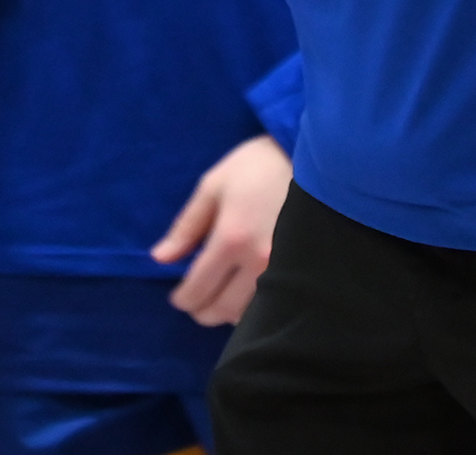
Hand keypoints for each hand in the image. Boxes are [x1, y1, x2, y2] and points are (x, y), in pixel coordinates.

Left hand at [152, 134, 291, 325]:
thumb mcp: (213, 186)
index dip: (183, 299)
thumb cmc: (257, 167)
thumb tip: (160, 258)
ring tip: (222, 297)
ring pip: (249, 315)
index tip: (178, 298)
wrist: (316, 161)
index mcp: (231, 238)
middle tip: (196, 302)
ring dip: (229, 313)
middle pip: (222, 309)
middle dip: (202, 311)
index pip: (198, 288)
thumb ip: (186, 226)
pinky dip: (255, 309)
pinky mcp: (303, 273)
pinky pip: (274, 307)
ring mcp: (285, 272)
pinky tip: (248, 296)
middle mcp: (259, 262)